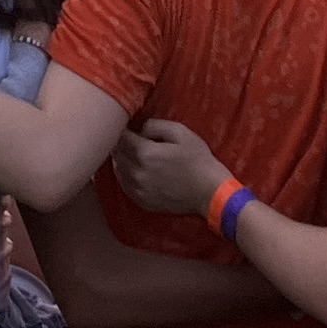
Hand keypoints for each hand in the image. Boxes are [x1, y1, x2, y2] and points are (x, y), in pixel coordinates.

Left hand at [111, 115, 226, 217]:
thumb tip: (139, 130)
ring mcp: (138, 190)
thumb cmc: (198, 159)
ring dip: (121, 159)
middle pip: (116, 154)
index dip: (122, 129)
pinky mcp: (141, 202)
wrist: (210, 192)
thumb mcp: (181, 132)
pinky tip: (136, 170)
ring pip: (117, 170)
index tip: (129, 126)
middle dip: (120, 143)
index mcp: (145, 153)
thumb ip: (155, 125)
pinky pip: (124, 185)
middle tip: (130, 138)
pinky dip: (126, 175)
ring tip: (133, 153)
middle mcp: (136, 173)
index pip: (120, 137)